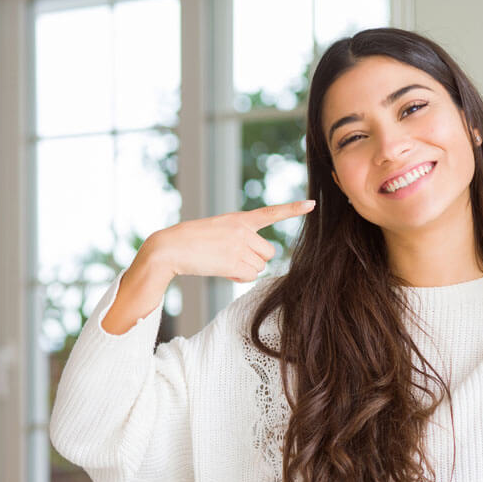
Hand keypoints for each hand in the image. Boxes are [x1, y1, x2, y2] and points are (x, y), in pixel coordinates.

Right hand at [146, 200, 313, 282]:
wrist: (171, 247)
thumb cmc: (191, 241)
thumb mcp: (218, 230)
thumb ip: (239, 238)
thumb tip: (253, 264)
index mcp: (239, 219)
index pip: (271, 213)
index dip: (293, 209)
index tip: (312, 204)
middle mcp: (243, 230)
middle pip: (269, 251)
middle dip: (256, 259)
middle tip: (234, 258)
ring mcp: (240, 246)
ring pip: (259, 266)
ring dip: (245, 269)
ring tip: (222, 261)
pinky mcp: (234, 262)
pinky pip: (249, 276)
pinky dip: (237, 277)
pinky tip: (221, 269)